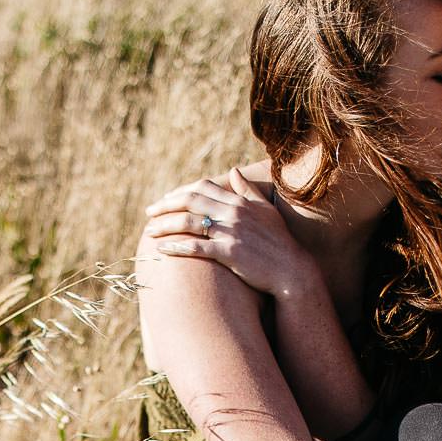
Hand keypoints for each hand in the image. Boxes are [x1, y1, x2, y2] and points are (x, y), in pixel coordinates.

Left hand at [144, 170, 317, 300]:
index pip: (202, 187)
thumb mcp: (265, 210)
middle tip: (149, 213)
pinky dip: (176, 246)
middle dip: (165, 205)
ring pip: (189, 222)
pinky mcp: (229, 252)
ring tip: (149, 232)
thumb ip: (247, 190)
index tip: (166, 200)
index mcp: (239, 201)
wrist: (292, 270)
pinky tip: (162, 249)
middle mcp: (233, 213)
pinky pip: (196, 247)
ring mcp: (231, 232)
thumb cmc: (279, 241)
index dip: (180, 191)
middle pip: (190, 200)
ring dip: (165, 225)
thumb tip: (234, 171)